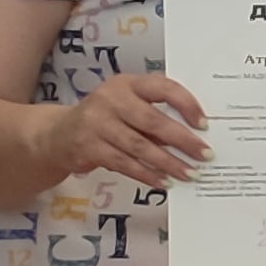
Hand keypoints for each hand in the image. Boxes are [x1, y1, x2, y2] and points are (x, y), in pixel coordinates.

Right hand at [47, 73, 207, 188]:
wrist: (59, 133)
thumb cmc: (107, 118)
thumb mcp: (129, 106)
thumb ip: (157, 115)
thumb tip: (196, 137)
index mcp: (128, 84)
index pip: (163, 87)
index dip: (186, 104)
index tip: (204, 124)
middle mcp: (110, 99)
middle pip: (153, 121)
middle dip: (183, 141)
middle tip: (206, 155)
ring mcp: (95, 123)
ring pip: (139, 146)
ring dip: (168, 163)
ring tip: (190, 173)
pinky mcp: (87, 146)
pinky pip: (124, 163)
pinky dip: (147, 174)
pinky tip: (164, 182)